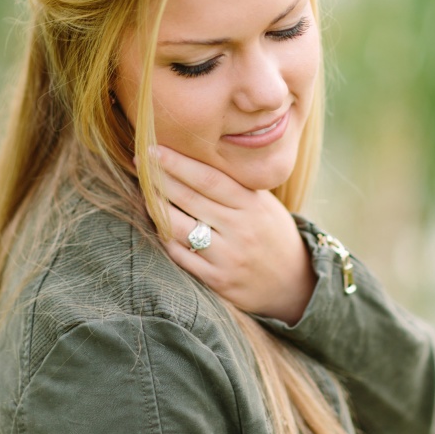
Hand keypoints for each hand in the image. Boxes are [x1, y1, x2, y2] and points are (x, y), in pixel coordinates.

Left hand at [148, 145, 315, 324]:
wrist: (295, 284)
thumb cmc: (272, 234)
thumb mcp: (264, 205)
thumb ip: (235, 186)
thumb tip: (193, 158)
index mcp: (252, 205)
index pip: (208, 178)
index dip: (178, 163)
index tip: (153, 149)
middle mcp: (240, 229)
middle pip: (190, 199)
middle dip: (159, 178)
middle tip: (139, 161)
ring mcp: (228, 257)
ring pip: (179, 228)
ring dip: (156, 208)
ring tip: (143, 192)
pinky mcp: (218, 281)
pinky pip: (181, 257)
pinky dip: (166, 239)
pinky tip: (158, 225)